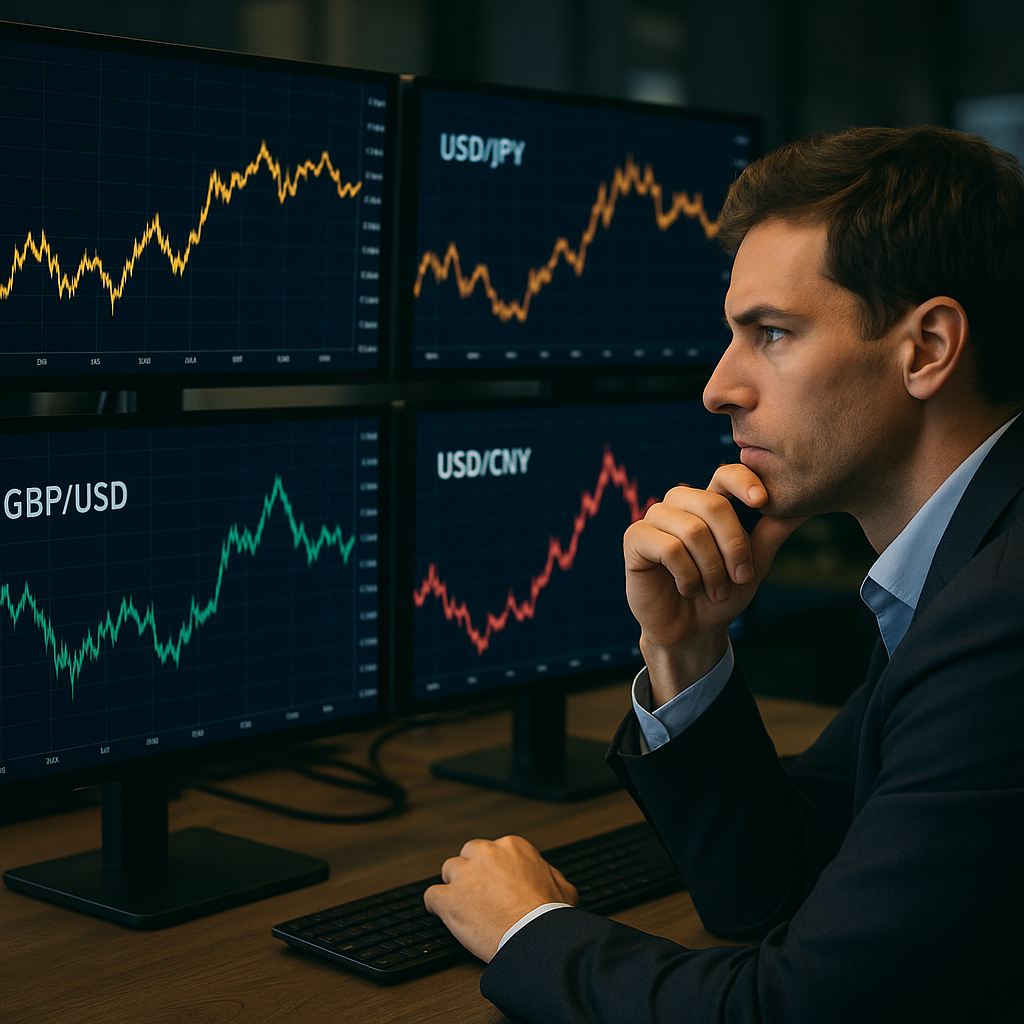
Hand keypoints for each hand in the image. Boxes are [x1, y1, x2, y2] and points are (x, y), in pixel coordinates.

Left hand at [423, 835, 577, 962]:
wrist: (535, 939)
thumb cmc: (549, 916)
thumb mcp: (563, 886)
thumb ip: (549, 873)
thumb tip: (545, 874)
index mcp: (511, 846)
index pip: (492, 851)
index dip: (492, 870)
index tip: (495, 884)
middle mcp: (485, 853)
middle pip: (467, 856)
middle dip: (472, 873)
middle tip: (480, 894)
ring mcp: (464, 875)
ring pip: (449, 872)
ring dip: (455, 887)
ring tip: (464, 906)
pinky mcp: (448, 899)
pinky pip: (431, 896)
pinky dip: (436, 906)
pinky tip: (443, 914)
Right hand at [623, 463, 805, 703]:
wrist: (692, 632)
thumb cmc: (721, 595)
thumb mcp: (754, 564)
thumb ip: (772, 533)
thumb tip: (804, 506)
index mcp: (709, 503)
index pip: (724, 474)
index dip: (743, 480)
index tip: (762, 501)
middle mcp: (680, 504)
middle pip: (712, 504)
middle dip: (733, 547)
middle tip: (741, 578)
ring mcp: (655, 519)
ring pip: (692, 529)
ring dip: (711, 568)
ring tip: (714, 591)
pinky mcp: (635, 539)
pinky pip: (668, 547)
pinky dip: (686, 574)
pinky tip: (686, 588)